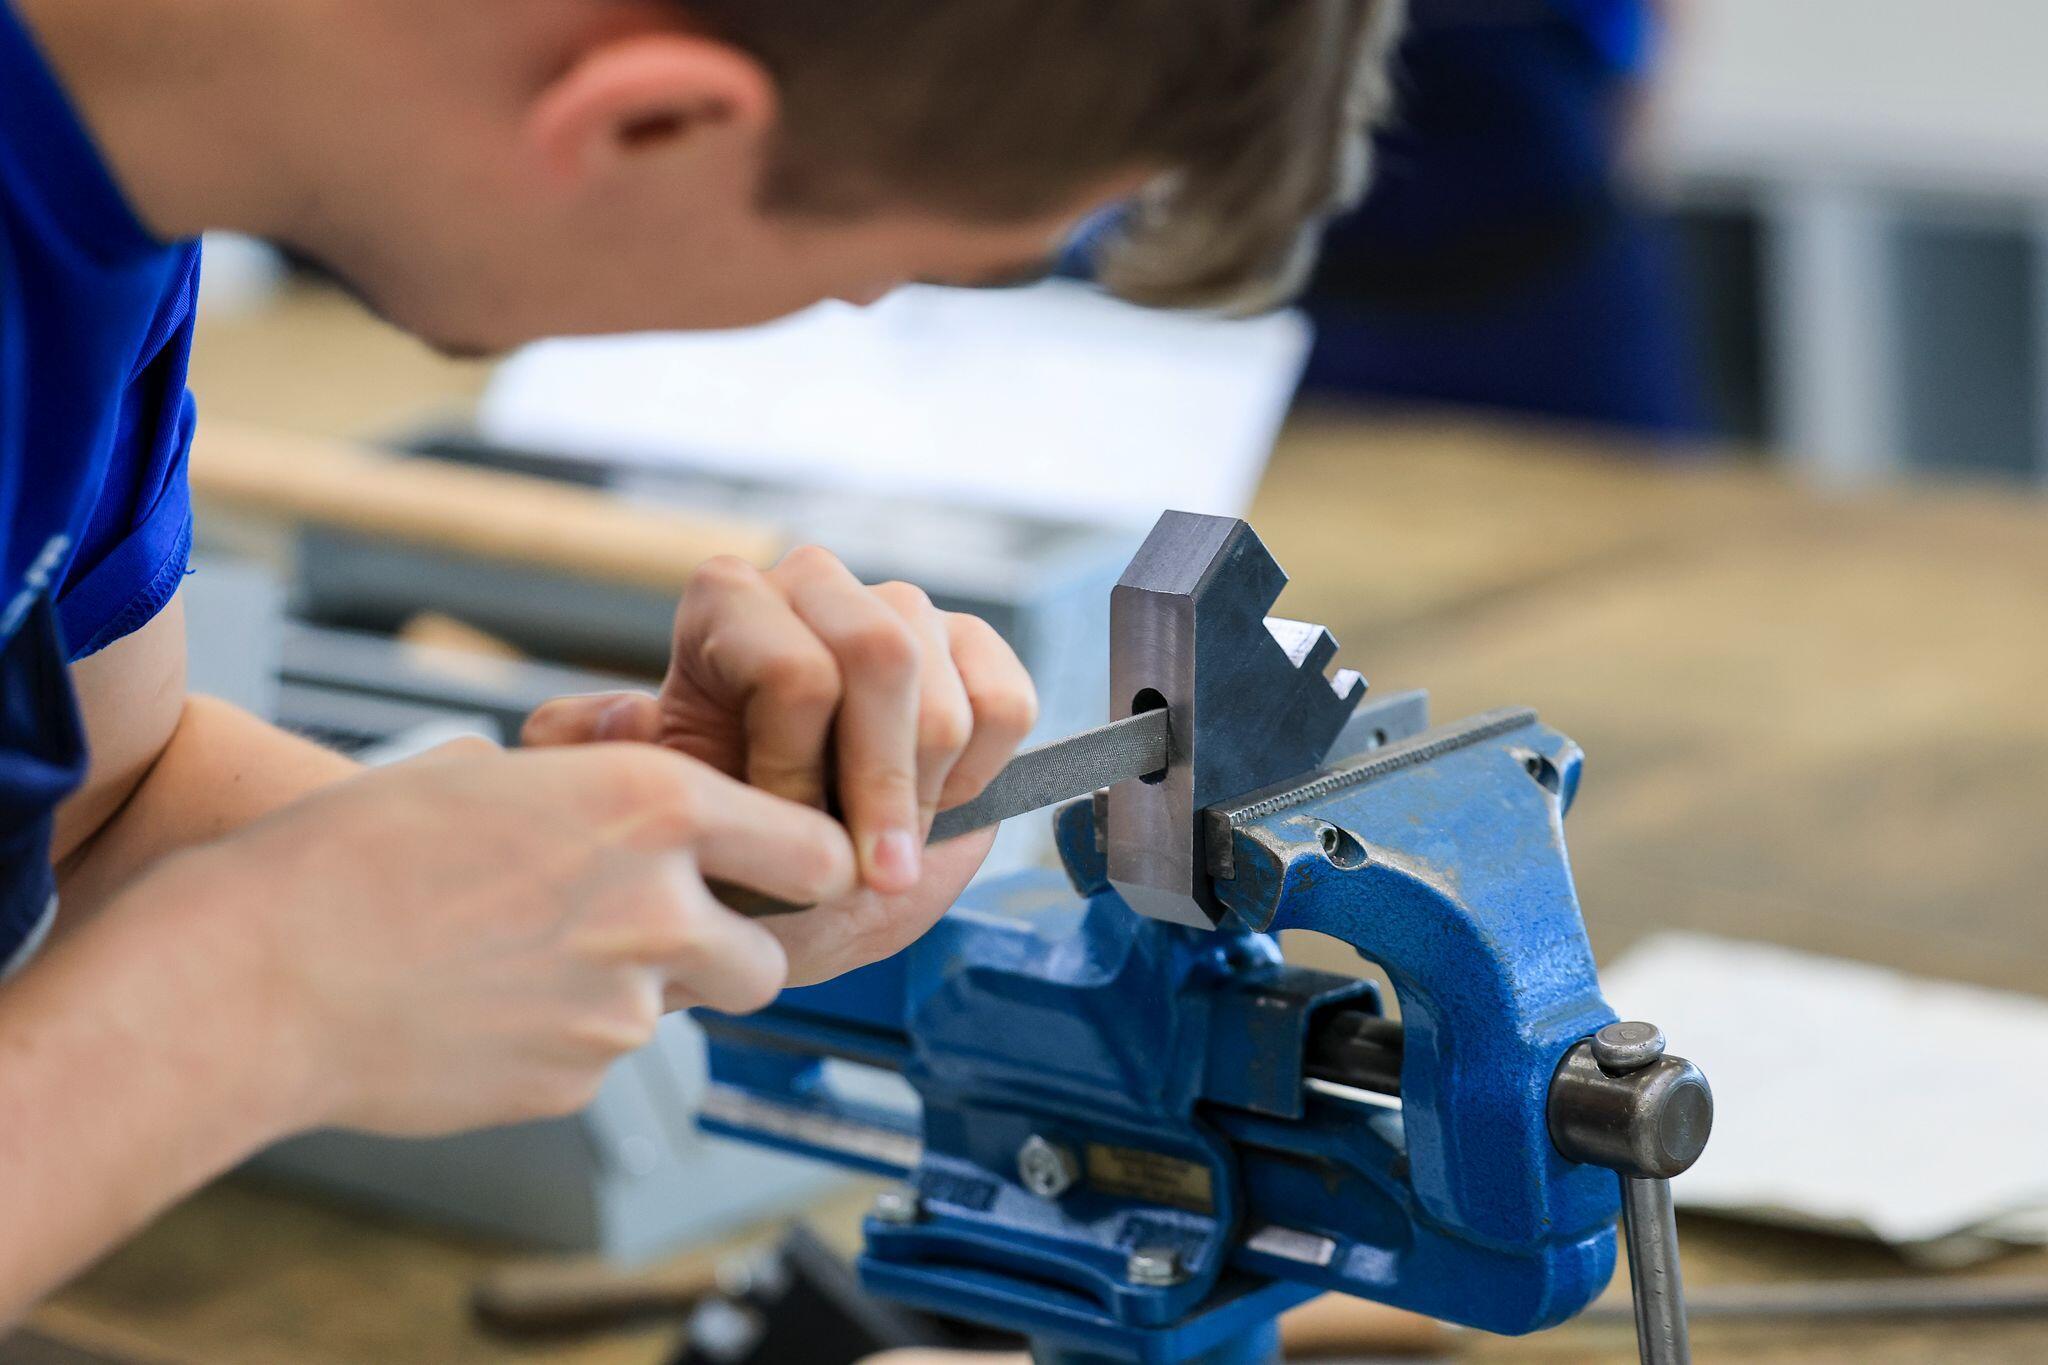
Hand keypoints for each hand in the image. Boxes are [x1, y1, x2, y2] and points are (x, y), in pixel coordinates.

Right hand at [132, 738, 856, 1136]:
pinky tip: (490, 1008)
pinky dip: (570, 1037)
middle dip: (738, 949)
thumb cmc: (352, 854)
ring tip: (546, 959)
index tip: (790, 870)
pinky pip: (605, 1057)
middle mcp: (659, 908)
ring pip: (684, 1010)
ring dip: (650, 992)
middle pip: (774, 956)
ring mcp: (623, 1007)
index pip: (814, 848)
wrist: (257, 976)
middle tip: (668, 929)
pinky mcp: (578, 1081)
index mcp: (650, 804)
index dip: (807, 863)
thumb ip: (589, 783)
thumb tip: (622, 768)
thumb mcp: (492, 772)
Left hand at [524, 547, 1037, 979]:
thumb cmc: (711, 839)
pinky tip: (933, 809)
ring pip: (945, 693)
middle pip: (883, 657)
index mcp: (725, 605)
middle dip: (880, 788)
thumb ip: (579, 758)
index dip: (796, 773)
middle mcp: (814, 586)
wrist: (792, 877)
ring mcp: (899, 611)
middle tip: (869, 875)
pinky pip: (1007, 702)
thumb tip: (593, 720)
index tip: (782, 842)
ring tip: (882, 852)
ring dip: (922, 797)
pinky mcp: (972, 650)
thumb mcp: (630, 809)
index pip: (795, 670)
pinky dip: (980, 774)